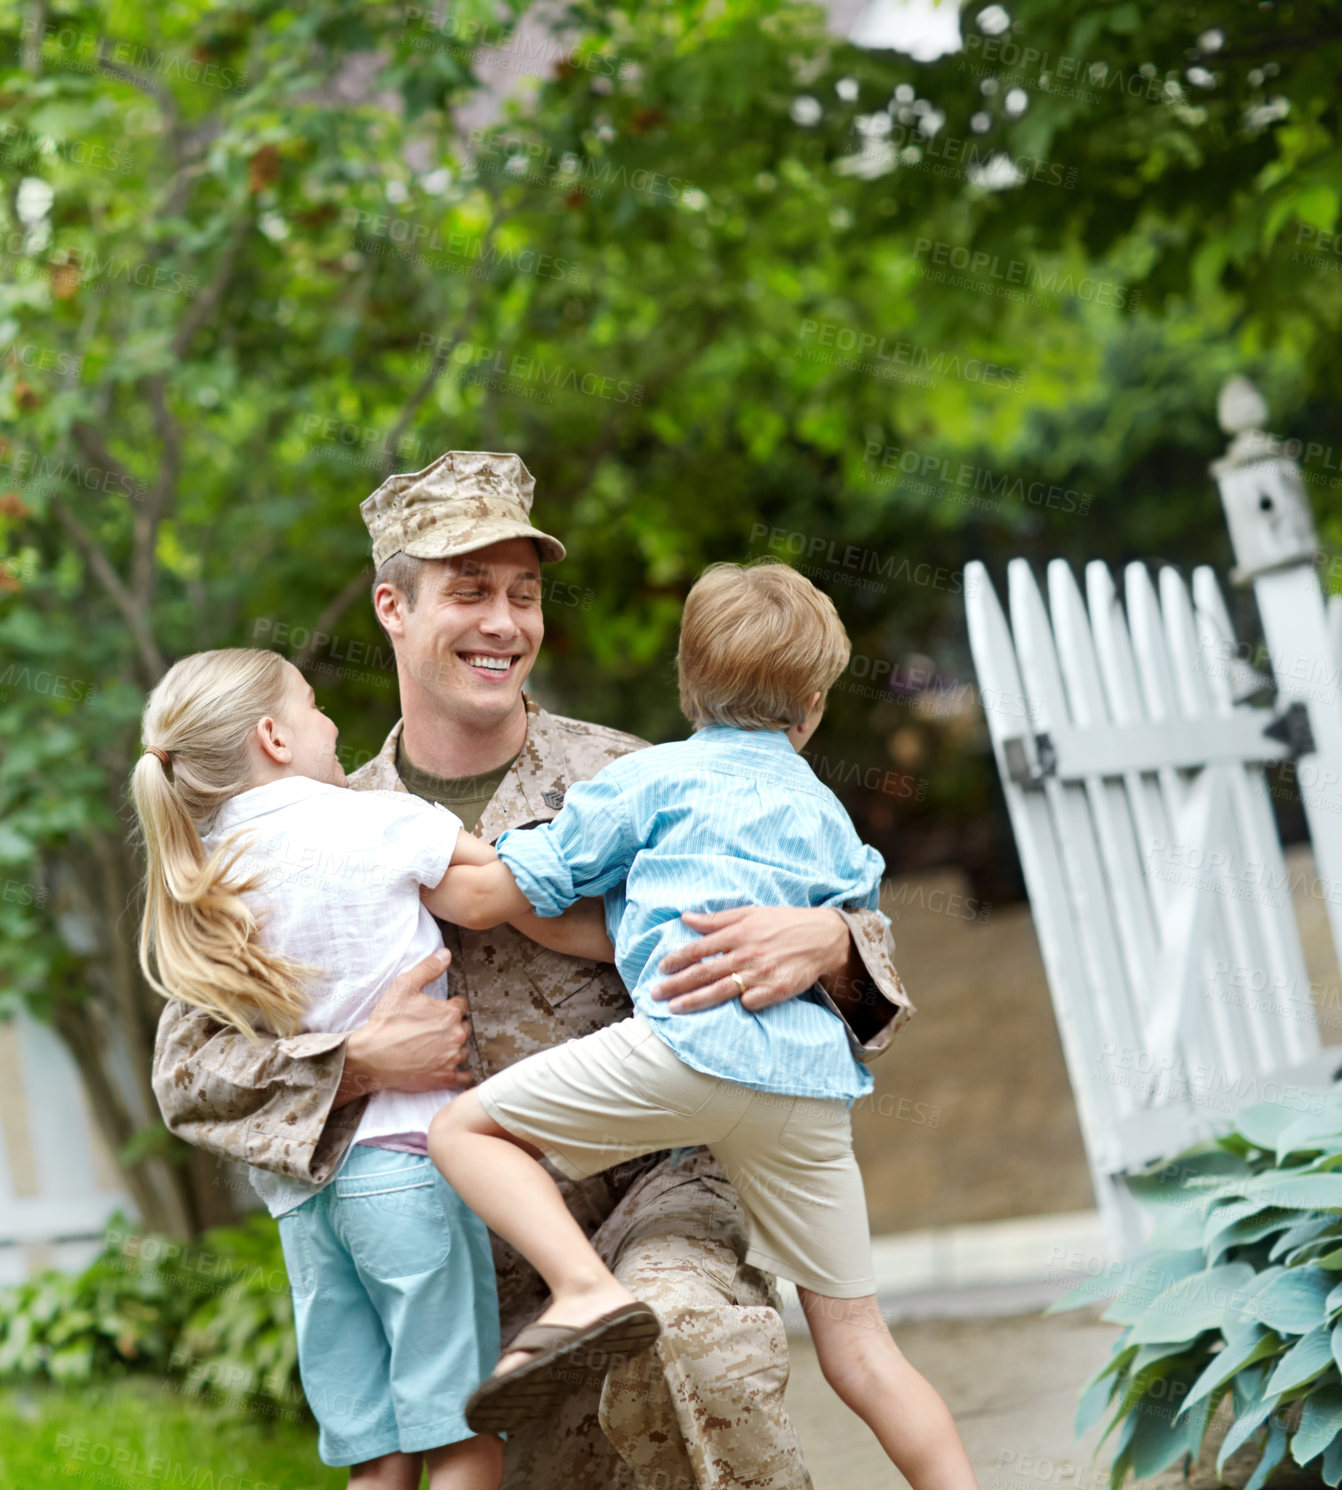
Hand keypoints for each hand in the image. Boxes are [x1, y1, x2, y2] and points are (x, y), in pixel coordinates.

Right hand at [334, 948, 473, 1105]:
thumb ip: (428, 968)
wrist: (371, 1056)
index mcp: (450, 1013)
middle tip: (432, 1030)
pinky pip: (464, 1077)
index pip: (461, 1005)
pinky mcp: (444, 1078)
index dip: (448, 1006)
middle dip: (452, 1027)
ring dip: (455, 1048)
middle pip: (464, 1027)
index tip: (435, 1011)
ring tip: (435, 1048)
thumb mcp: (403, 986)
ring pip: (464, 1050)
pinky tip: (448, 1067)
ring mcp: (451, 1059)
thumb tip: (445, 954)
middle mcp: (456, 1036)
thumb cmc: (386, 1022)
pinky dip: (460, 1073)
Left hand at [650, 906, 848, 1014]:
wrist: (822, 937)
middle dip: (676, 984)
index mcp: (737, 933)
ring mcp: (760, 974)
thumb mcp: (749, 913)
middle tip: (655, 994)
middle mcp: (745, 954)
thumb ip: (717, 919)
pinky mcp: (775, 990)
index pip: (698, 949)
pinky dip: (739, 1005)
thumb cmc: (783, 922)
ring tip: (674, 1009)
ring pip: (720, 991)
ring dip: (694, 1001)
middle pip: (703, 973)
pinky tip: (730, 1008)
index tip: (661, 968)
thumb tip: (686, 917)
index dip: (677, 959)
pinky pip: (750, 1002)